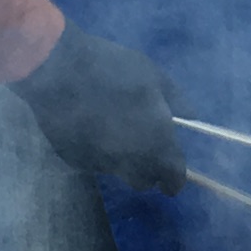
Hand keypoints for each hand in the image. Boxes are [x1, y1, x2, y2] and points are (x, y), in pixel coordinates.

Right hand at [7, 21, 185, 194]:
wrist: (59, 70)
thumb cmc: (114, 69)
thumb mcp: (154, 76)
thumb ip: (176, 100)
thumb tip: (191, 117)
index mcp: (156, 143)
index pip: (173, 178)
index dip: (174, 180)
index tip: (172, 177)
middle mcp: (130, 161)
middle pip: (144, 181)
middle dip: (147, 170)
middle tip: (142, 147)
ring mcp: (99, 163)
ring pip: (117, 172)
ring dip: (121, 160)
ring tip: (112, 130)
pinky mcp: (74, 160)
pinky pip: (92, 162)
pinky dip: (96, 151)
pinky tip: (89, 127)